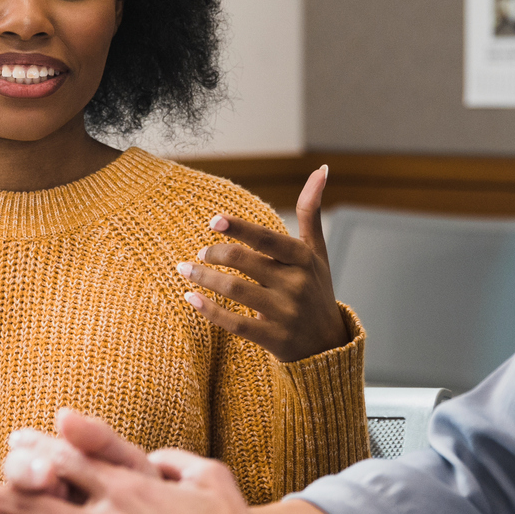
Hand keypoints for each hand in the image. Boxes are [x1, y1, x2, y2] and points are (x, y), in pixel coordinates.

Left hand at [177, 166, 349, 361]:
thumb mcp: (317, 251)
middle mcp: (296, 285)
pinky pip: (235, 324)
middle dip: (215, 254)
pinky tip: (190, 298)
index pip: (268, 239)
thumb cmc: (316, 289)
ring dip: (205, 278)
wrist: (328, 344)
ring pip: (236, 290)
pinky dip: (209, 310)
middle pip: (245, 263)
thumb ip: (312, 211)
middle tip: (200, 252)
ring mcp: (285, 313)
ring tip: (186, 269)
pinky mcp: (273, 339)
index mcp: (304, 259)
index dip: (240, 229)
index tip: (213, 221)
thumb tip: (321, 169)